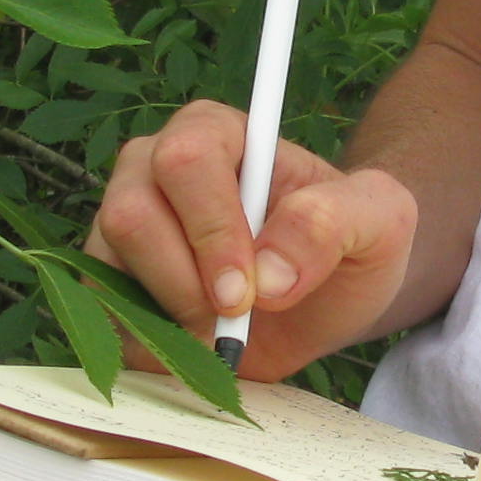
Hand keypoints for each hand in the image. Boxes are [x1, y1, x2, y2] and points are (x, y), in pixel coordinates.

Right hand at [84, 98, 417, 384]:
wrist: (322, 302)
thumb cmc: (348, 246)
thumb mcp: (379, 222)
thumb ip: (335, 222)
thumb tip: (269, 273)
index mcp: (217, 134)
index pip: (186, 160)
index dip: (211, 230)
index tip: (251, 292)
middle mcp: (154, 168)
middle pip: (130, 213)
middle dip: (186, 283)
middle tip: (237, 320)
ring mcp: (123, 226)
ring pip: (107, 268)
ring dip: (170, 318)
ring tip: (223, 330)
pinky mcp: (108, 281)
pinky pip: (100, 315)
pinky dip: (149, 346)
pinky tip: (196, 345)